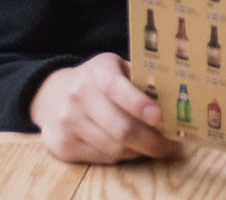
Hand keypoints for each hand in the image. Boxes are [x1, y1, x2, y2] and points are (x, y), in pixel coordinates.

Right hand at [29, 53, 180, 163]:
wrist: (52, 94)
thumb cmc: (96, 79)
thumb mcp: (115, 67)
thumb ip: (138, 79)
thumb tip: (173, 98)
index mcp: (98, 72)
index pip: (119, 89)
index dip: (140, 105)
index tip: (160, 117)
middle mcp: (79, 96)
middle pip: (120, 129)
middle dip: (151, 141)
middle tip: (171, 145)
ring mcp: (68, 123)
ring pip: (113, 148)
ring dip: (139, 151)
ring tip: (157, 148)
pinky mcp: (62, 145)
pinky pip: (102, 158)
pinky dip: (122, 156)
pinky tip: (132, 150)